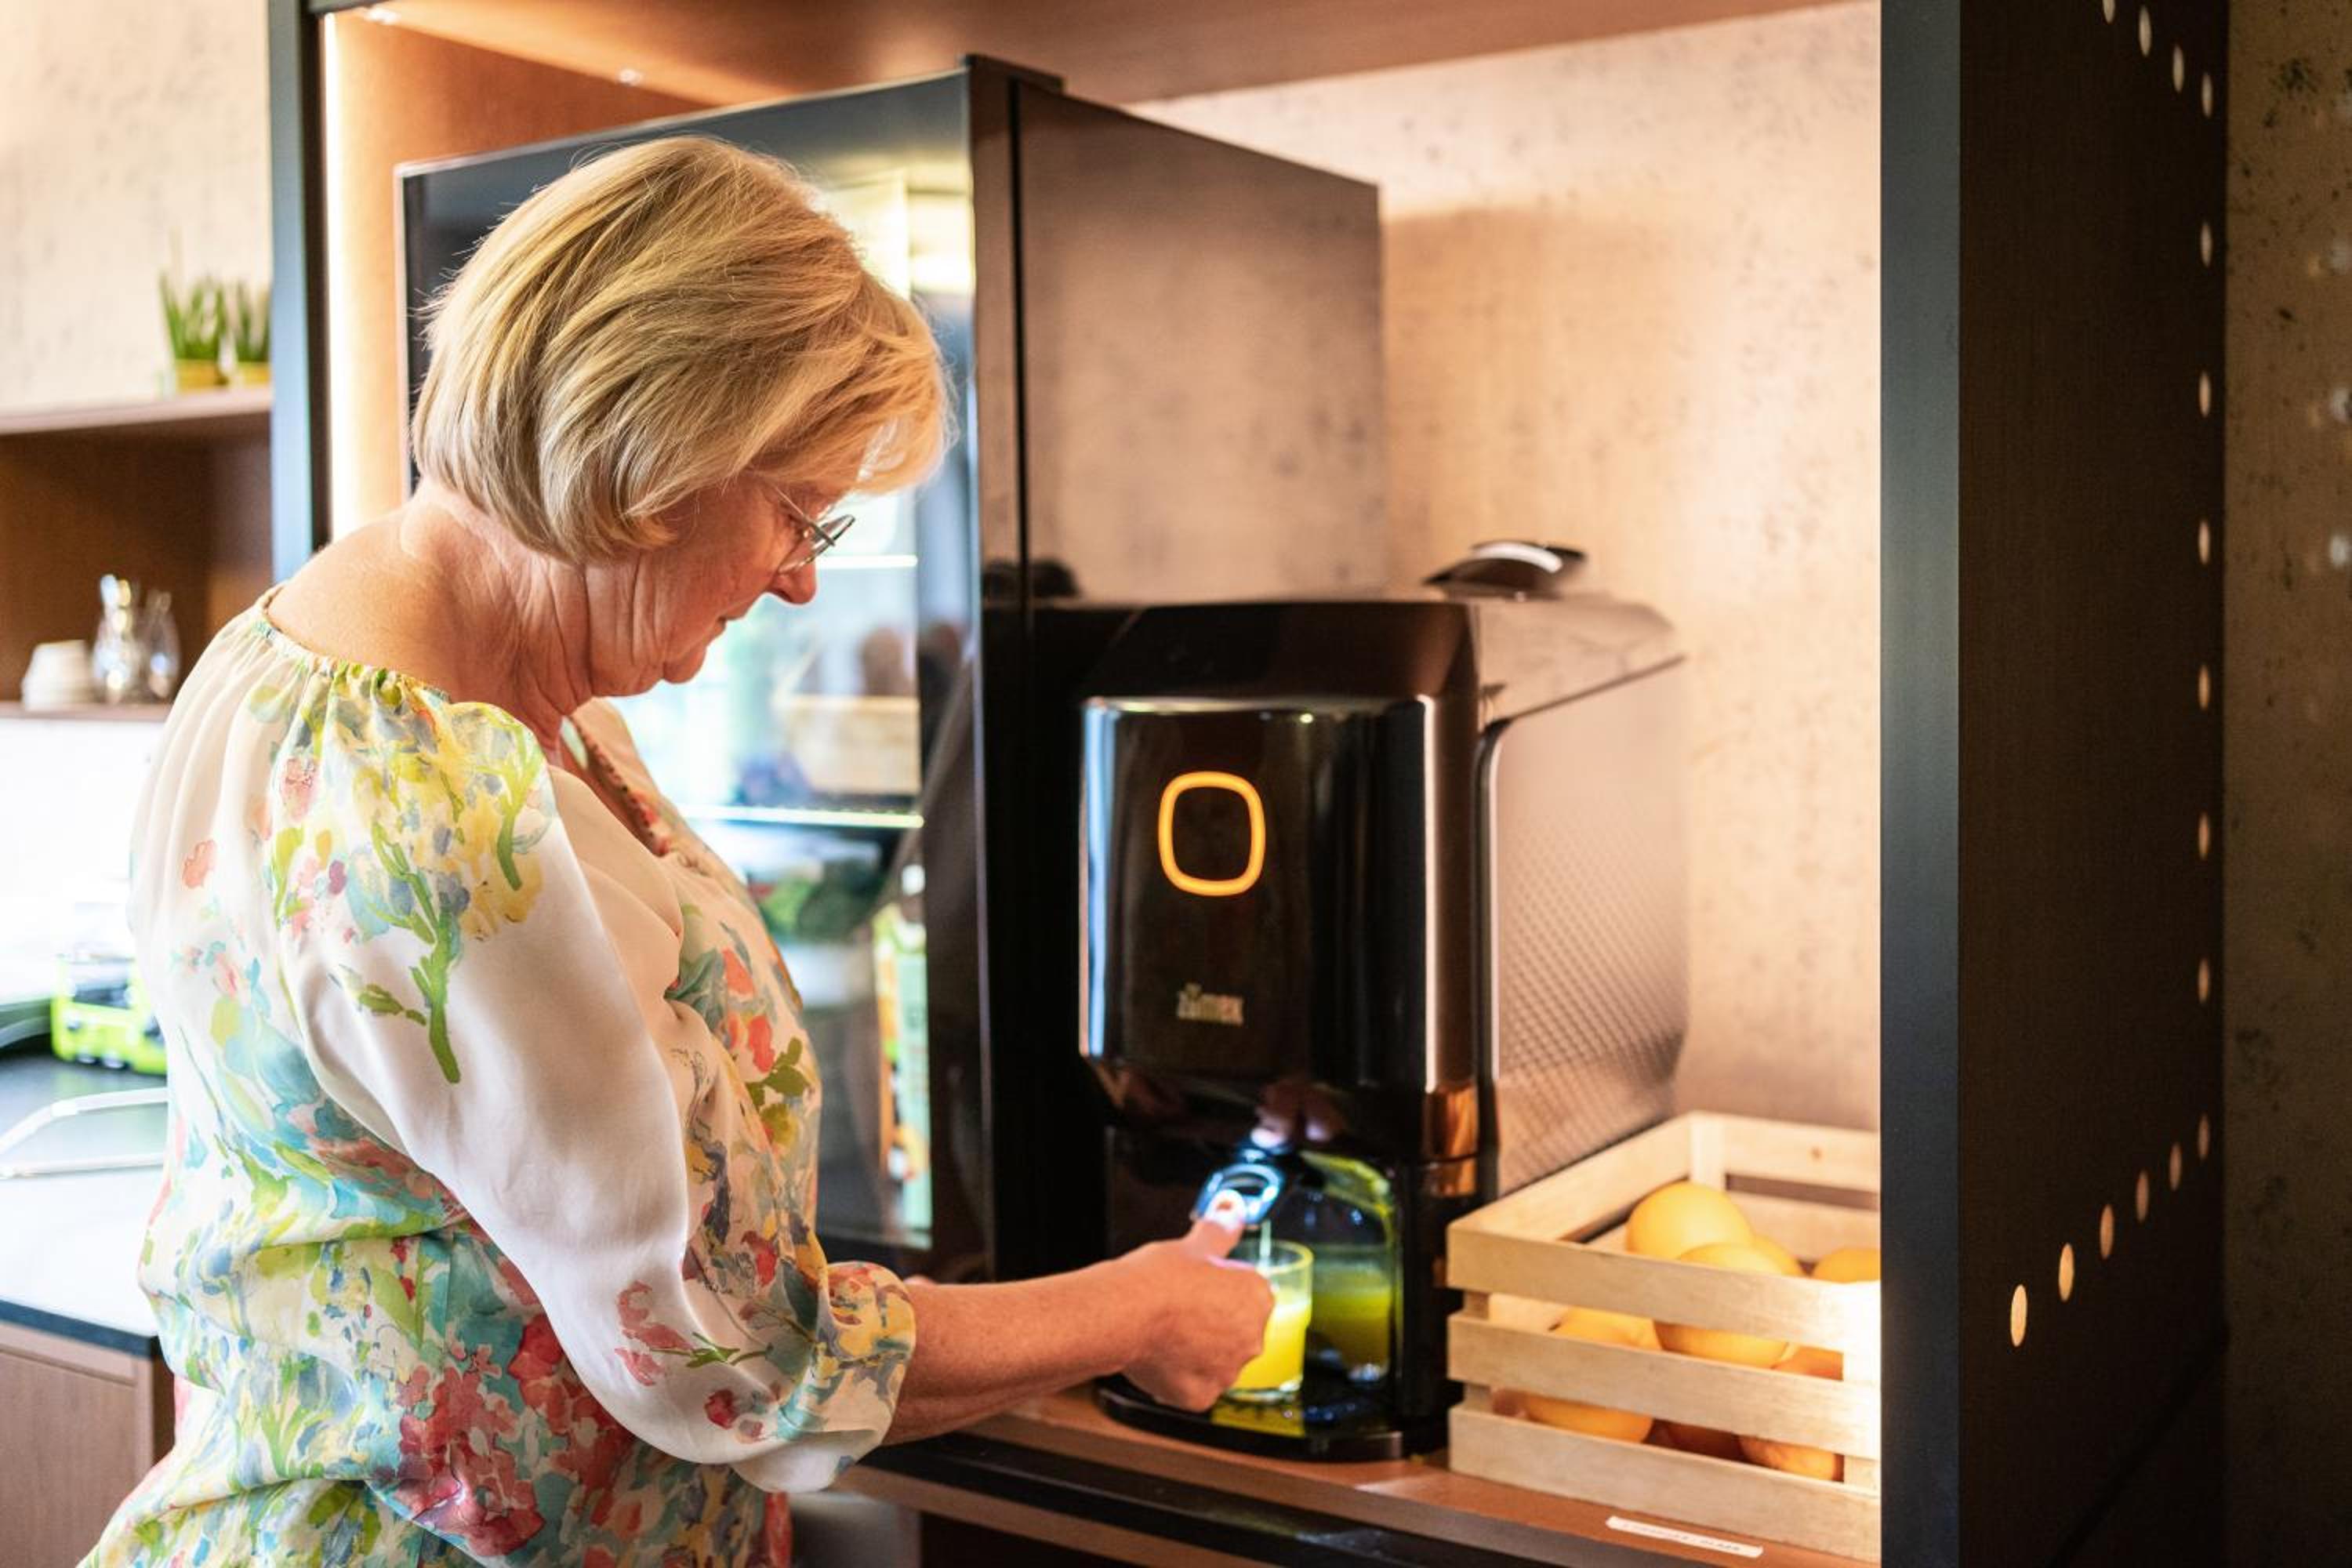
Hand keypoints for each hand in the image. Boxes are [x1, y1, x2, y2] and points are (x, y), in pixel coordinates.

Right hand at [1109, 1215, 1273, 1410]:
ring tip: (1166, 1333)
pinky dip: (1179, 1377)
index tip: (1197, 1288)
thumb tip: (1233, 1211)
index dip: (1219, 1290)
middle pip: (1235, 1330)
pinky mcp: (1201, 1397)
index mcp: (1257, 1298)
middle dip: (1212, 1324)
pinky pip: (1194, 1386)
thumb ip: (1220, 1230)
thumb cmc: (1157, 1280)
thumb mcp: (1193, 1245)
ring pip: (1215, 1361)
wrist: (1122, 1314)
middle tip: (1179, 1311)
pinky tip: (1160, 1356)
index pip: (1247, 1295)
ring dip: (1198, 1352)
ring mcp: (1226, 1372)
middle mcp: (1252, 1339)